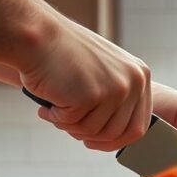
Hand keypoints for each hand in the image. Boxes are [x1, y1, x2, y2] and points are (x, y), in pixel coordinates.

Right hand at [18, 14, 151, 151]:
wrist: (36, 34)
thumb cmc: (63, 54)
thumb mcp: (103, 72)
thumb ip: (117, 100)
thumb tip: (118, 137)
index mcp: (140, 76)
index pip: (139, 126)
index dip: (116, 141)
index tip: (97, 142)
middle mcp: (133, 81)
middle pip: (118, 134)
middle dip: (92, 138)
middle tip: (71, 129)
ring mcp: (114, 88)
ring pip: (95, 132)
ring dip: (72, 128)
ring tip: (55, 111)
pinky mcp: (91, 95)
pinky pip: (74, 124)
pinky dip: (56, 119)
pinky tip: (46, 106)